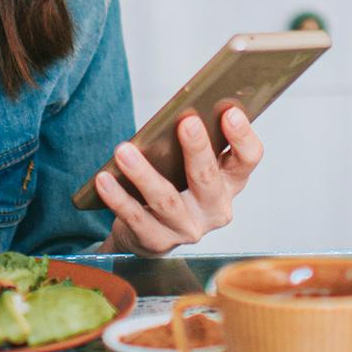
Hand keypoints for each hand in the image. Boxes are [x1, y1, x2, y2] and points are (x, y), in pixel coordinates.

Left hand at [95, 106, 264, 255]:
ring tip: (124, 150)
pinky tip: (104, 179)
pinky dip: (118, 198)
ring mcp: (188, 229)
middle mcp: (215, 208)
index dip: (242, 137)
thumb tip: (178, 109)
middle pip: (208, 178)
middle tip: (186, 121)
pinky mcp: (157, 241)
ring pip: (166, 200)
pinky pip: (136, 218)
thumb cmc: (175, 184)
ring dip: (143, 173)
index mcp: (230, 182)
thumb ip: (192, 142)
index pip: (247, 159)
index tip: (231, 112)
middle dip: (197, 149)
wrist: (149, 231)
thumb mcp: (190, 164)